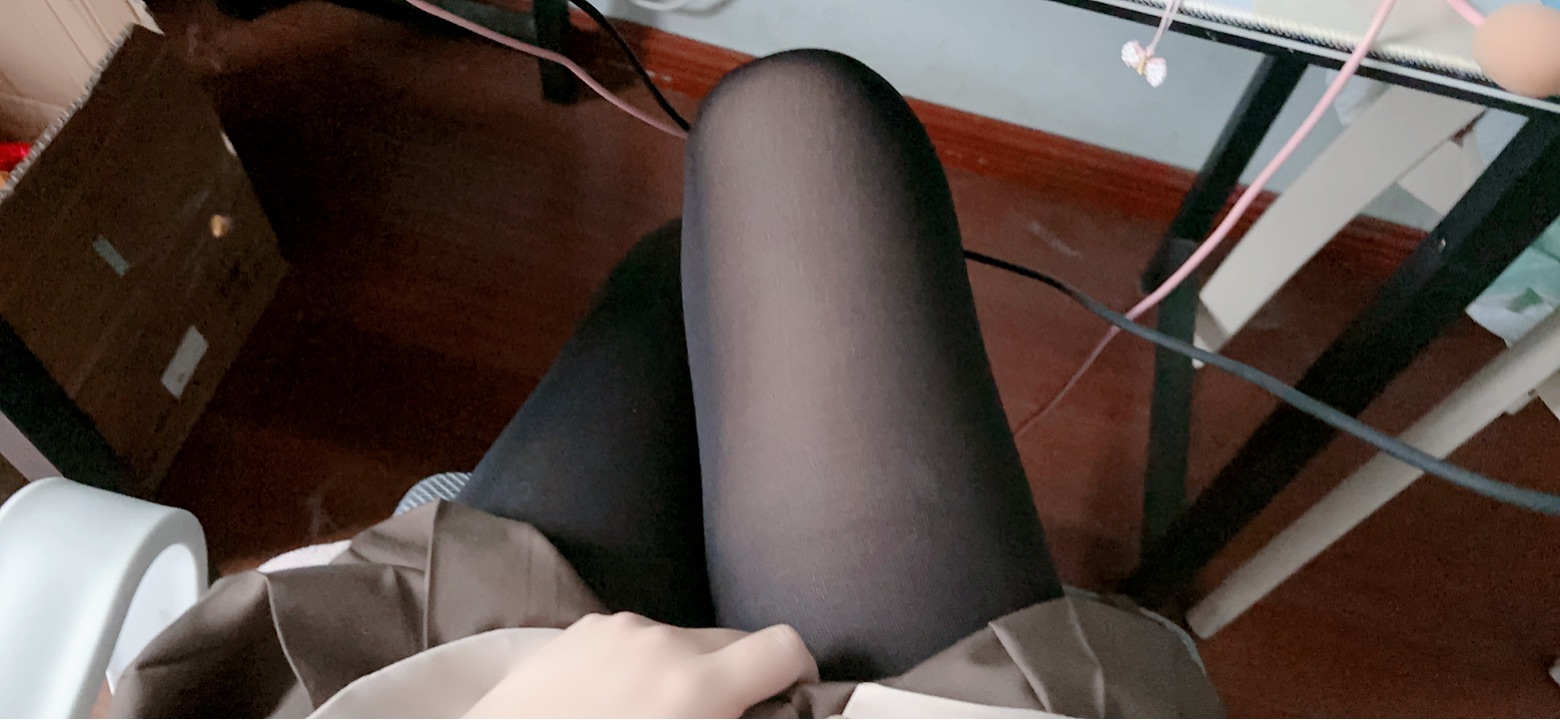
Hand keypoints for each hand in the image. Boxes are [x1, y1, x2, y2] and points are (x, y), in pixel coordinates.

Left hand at [464, 612, 817, 717]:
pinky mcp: (583, 627)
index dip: (799, 672)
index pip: (785, 646)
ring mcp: (620, 628)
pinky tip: (612, 701)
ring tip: (651, 715)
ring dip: (686, 671)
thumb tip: (760, 713)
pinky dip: (641, 664)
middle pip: (735, 642)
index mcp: (697, 685)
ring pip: (683, 640)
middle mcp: (664, 642)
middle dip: (738, 679)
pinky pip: (637, 638)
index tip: (791, 698)